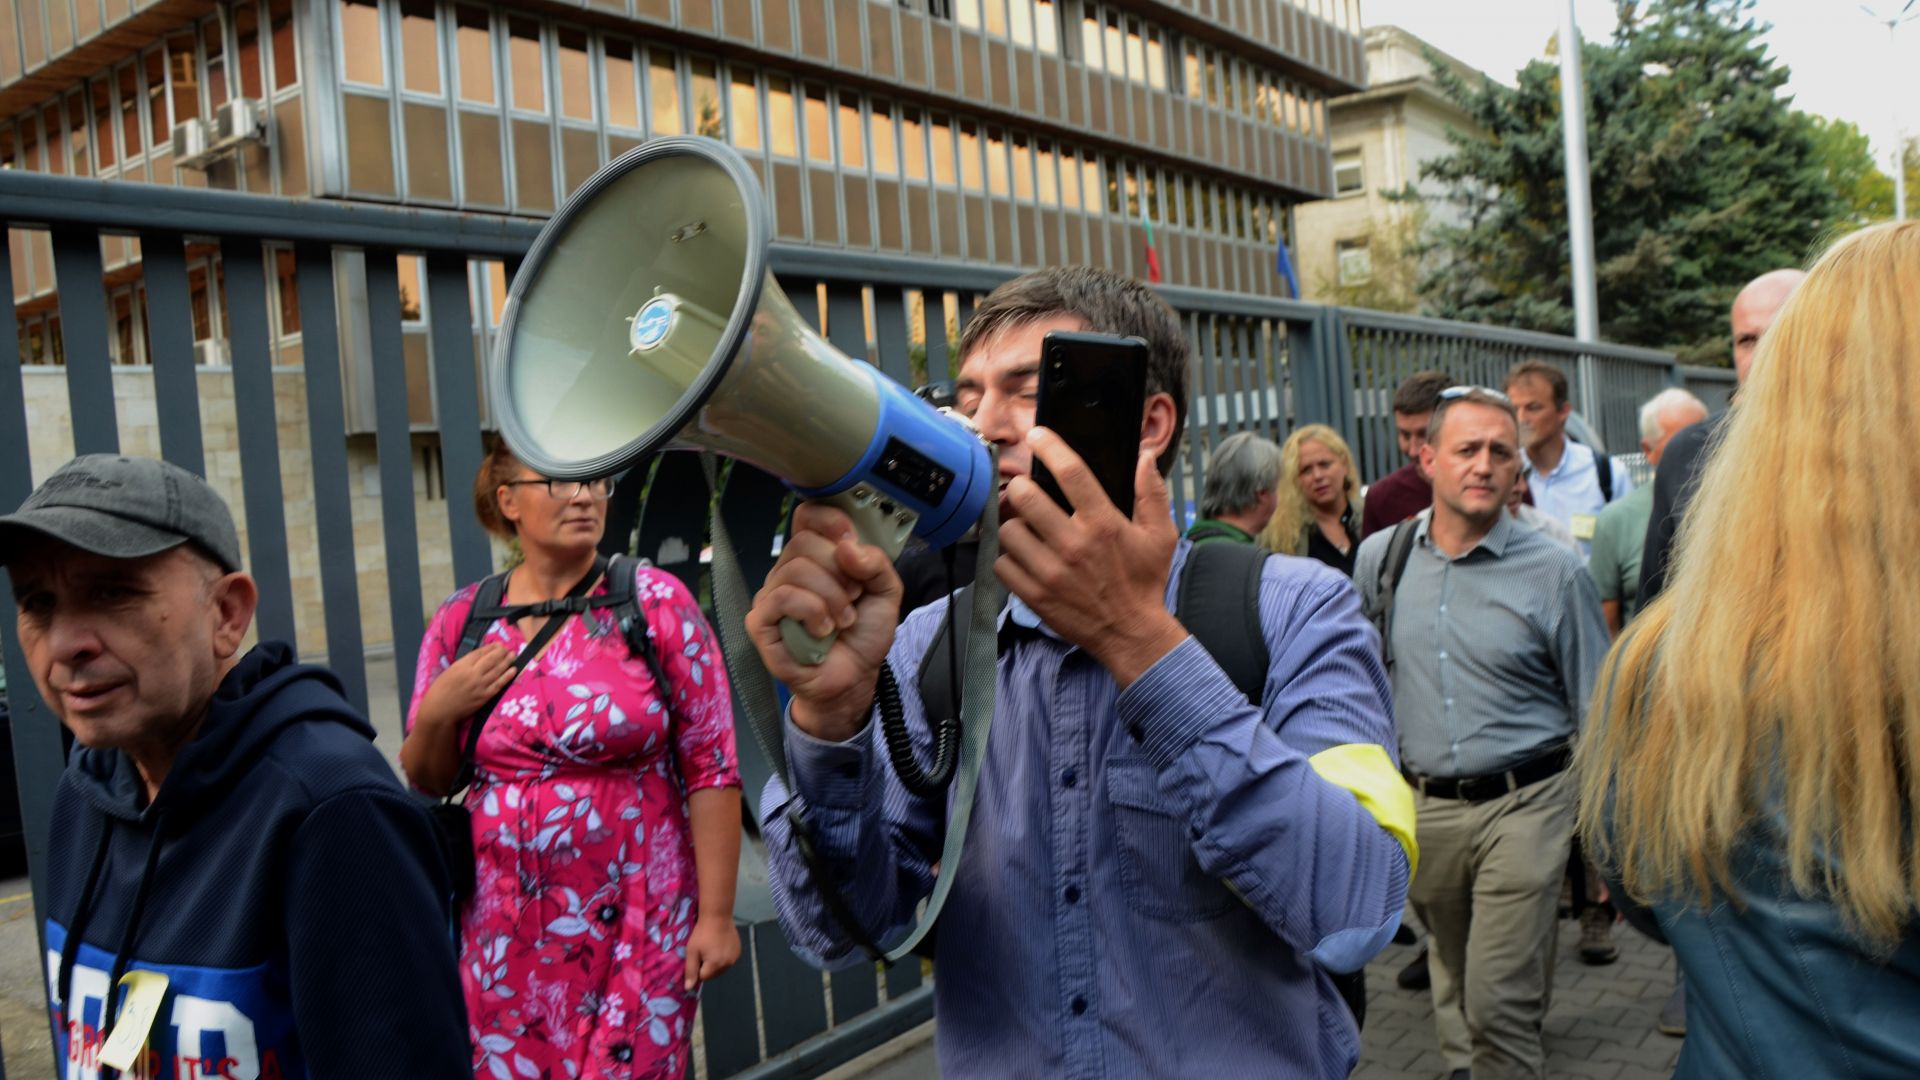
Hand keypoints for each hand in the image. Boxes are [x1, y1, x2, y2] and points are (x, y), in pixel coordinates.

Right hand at [419, 642, 517, 723]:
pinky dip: (507, 677)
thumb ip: (464, 664)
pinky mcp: (484, 697)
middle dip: (501, 652)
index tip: (498, 644)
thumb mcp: (450, 671)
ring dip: (507, 662)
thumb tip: (480, 657)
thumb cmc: (441, 690)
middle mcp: (472, 674)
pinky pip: (498, 685)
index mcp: (461, 666)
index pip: (480, 653)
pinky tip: (514, 670)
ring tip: (513, 655)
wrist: (439, 710)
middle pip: (491, 660)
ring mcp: (480, 686)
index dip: (491, 648)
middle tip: (508, 648)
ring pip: (497, 671)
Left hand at [684, 914, 741, 990]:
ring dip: (716, 963)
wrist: (718, 916)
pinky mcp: (739, 952)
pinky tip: (720, 946)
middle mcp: (727, 964)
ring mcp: (734, 958)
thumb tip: (688, 989)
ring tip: (712, 948)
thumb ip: (690, 971)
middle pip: (713, 975)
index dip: (698, 968)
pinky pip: (729, 961)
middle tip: (704, 952)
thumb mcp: (692, 951)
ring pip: (721, 968)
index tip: (697, 956)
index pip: (703, 977)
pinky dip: (724, 958)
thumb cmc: (702, 933)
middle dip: (707, 967)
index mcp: (715, 965)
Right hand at [745, 501, 902, 741]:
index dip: (828, 520)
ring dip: (830, 596)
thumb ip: (876, 563)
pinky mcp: (761, 620)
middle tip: (853, 597)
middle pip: (803, 542)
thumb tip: (847, 546)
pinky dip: (811, 611)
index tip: (850, 538)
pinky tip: (823, 630)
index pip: (807, 516)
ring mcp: (771, 595)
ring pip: (795, 570)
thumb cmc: (863, 635)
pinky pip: (782, 597)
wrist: (853, 679)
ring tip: (842, 621)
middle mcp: (789, 571)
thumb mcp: (886, 592)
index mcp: (816, 557)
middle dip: (838, 570)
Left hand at [996, 427, 1186, 686]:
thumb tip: (1144, 456)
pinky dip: (1009, 558)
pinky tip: (1024, 558)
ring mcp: (1051, 572)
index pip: (1071, 473)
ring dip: (1014, 526)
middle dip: (1020, 489)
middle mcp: (1074, 544)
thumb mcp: (1160, 536)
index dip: (1049, 447)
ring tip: (1026, 529)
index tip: (1037, 436)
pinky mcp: (1035, 595)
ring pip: (1009, 530)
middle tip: (1025, 493)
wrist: (1132, 634)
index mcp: (1104, 523)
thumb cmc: (1145, 582)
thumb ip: (1151, 493)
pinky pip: (1002, 564)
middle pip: (1025, 497)